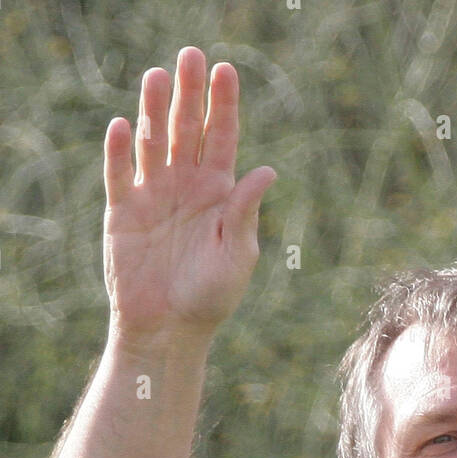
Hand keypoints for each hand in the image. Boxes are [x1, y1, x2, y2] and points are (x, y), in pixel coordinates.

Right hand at [103, 47, 276, 343]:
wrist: (169, 332)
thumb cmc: (211, 299)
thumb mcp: (237, 255)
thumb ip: (245, 211)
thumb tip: (266, 170)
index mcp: (218, 193)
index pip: (221, 138)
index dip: (223, 104)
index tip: (225, 71)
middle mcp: (185, 186)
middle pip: (186, 128)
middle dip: (188, 93)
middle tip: (190, 55)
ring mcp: (152, 195)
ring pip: (153, 142)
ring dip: (154, 110)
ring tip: (157, 77)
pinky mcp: (122, 212)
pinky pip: (120, 174)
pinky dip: (120, 151)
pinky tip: (124, 126)